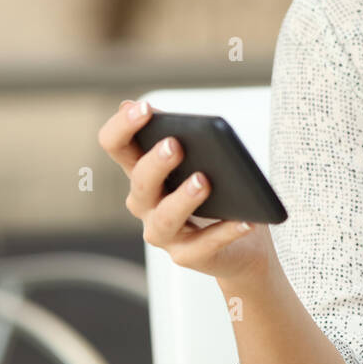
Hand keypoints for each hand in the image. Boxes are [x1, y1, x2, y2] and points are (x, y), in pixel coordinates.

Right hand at [97, 98, 271, 283]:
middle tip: (175, 145)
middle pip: (140, 183)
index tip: (143, 108)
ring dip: (183, 198)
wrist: (244, 243)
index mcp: (144, 172)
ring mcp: (164, 233)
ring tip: (204, 181)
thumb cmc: (220, 193)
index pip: (117, 146)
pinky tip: (245, 220)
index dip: (122, 127)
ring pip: (164, 218)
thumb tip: (160, 111)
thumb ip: (185, 135)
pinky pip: (205, 245)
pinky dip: (226, 231)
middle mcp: (146, 204)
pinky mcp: (189, 256)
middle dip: (155, 163)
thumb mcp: (204, 159)